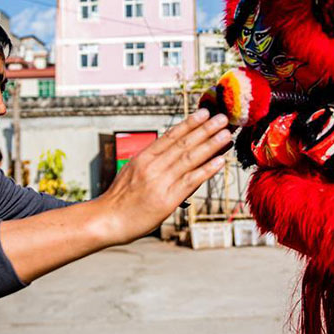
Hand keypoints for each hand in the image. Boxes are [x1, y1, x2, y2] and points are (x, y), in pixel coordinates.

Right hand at [0, 108, 229, 282]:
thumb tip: (172, 153)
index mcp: (144, 157)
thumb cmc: (121, 198)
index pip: (171, 136)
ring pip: (190, 159)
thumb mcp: (132, 172)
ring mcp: (161, 182)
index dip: (189, 123)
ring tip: (226, 134)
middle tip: (222, 118)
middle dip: (205, 129)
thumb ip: (152, 162)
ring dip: (210, 145)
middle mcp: (153, 166)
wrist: (107, 220)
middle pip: (183, 144)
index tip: (204, 112)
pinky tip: (220, 161)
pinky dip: (206, 170)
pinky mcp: (167, 200)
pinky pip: (191, 181)